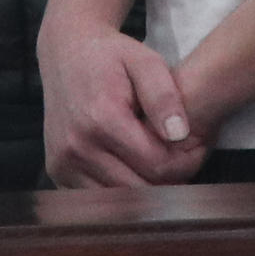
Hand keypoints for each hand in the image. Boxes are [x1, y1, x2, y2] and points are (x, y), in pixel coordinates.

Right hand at [38, 19, 204, 186]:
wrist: (65, 52)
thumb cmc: (112, 56)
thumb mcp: (145, 61)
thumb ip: (164, 96)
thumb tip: (180, 135)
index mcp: (102, 118)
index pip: (157, 166)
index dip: (185, 164)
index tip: (198, 152)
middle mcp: (77, 146)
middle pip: (139, 190)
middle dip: (168, 182)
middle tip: (185, 163)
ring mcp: (62, 162)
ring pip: (117, 202)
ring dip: (144, 192)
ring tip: (161, 167)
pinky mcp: (56, 171)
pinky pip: (95, 199)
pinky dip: (118, 194)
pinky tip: (134, 171)